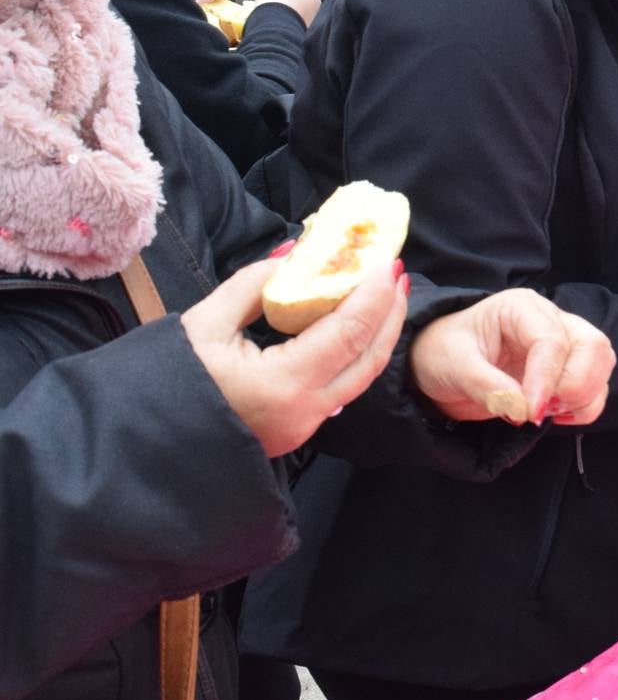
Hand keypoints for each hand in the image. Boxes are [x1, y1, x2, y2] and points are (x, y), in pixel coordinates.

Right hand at [181, 257, 406, 457]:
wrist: (141, 444)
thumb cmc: (165, 381)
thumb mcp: (204, 324)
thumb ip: (254, 286)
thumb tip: (294, 256)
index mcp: (284, 384)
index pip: (349, 332)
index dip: (373, 294)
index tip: (386, 260)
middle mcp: (305, 411)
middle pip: (369, 357)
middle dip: (388, 312)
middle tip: (395, 271)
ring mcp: (305, 426)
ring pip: (360, 377)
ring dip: (377, 333)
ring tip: (383, 294)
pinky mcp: (298, 430)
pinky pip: (340, 388)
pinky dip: (355, 353)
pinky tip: (354, 326)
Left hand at [409, 288, 615, 425]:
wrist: (433, 366)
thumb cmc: (439, 354)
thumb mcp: (453, 366)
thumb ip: (488, 387)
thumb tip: (523, 409)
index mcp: (522, 309)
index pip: (553, 340)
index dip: (547, 378)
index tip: (530, 412)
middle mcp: (550, 321)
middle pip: (593, 346)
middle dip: (575, 385)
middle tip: (539, 411)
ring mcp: (563, 345)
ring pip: (601, 365)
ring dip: (582, 397)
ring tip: (541, 412)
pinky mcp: (566, 371)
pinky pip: (594, 389)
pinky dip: (583, 408)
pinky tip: (551, 416)